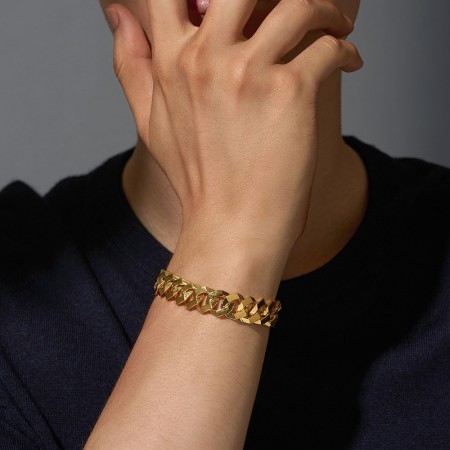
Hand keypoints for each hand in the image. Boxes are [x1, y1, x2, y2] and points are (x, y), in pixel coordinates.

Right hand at [108, 0, 362, 254]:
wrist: (228, 229)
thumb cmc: (195, 181)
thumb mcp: (149, 122)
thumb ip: (130, 62)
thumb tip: (117, 13)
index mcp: (171, 62)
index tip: (244, 3)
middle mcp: (206, 58)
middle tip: (302, 8)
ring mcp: (248, 74)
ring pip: (298, 3)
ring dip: (325, 10)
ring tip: (335, 28)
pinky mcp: (290, 93)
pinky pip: (329, 46)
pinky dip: (346, 49)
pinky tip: (348, 62)